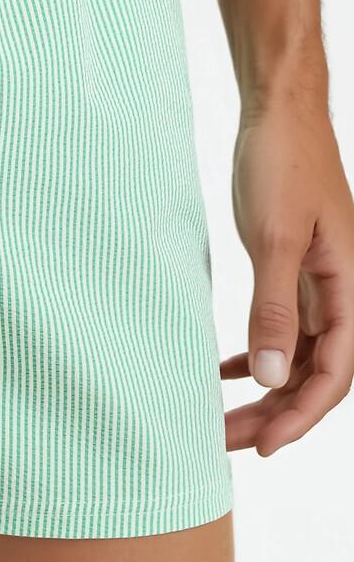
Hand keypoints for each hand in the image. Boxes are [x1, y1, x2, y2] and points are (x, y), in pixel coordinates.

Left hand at [222, 100, 353, 454]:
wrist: (279, 115)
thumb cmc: (284, 165)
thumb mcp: (273, 238)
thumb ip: (273, 307)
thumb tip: (273, 377)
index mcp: (349, 289)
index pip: (333, 373)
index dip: (300, 415)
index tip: (263, 446)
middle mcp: (340, 293)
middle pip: (313, 372)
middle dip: (275, 413)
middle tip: (225, 441)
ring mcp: (316, 282)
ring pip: (296, 354)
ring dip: (263, 389)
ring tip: (221, 417)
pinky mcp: (292, 269)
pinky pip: (281, 326)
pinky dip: (256, 353)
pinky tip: (227, 371)